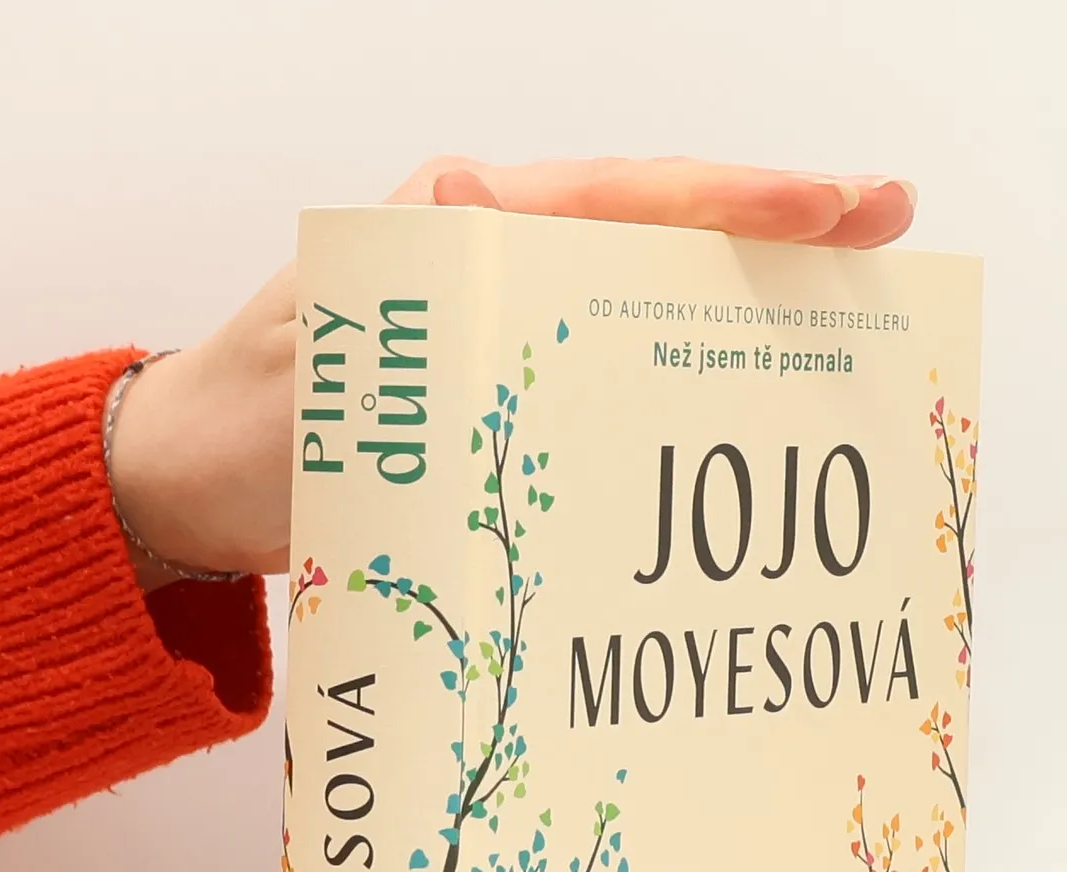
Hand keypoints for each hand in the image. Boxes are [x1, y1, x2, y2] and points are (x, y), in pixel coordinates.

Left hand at [109, 158, 917, 584]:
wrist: (179, 481)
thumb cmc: (239, 437)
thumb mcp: (336, 411)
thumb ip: (430, 394)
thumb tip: (545, 415)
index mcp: (450, 220)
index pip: (621, 195)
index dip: (738, 203)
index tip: (837, 208)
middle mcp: (486, 244)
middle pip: (656, 222)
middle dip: (774, 228)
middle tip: (887, 230)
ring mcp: (498, 304)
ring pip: (645, 280)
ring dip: (742, 296)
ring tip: (850, 308)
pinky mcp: (501, 367)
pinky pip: (610, 344)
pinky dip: (682, 360)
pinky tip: (745, 389)